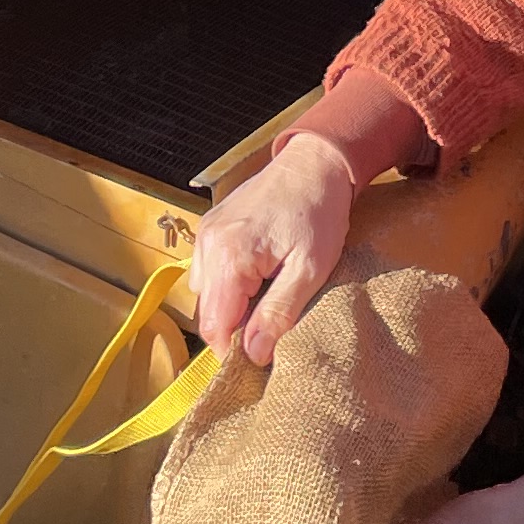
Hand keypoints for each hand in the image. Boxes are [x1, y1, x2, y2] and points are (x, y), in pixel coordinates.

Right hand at [189, 129, 358, 363]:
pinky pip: (208, 271)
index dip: (234, 352)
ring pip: (206, 294)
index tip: (262, 359)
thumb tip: (254, 355)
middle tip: (270, 330)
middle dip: (235, 330)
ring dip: (232, 307)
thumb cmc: (318, 214)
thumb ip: (278, 313)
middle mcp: (207, 245)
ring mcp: (205, 234)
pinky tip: (258, 277)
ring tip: (268, 299)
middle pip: (208, 313)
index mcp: (229, 258)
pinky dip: (228, 285)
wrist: (314, 164)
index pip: (215, 327)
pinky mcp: (210, 227)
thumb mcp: (309, 269)